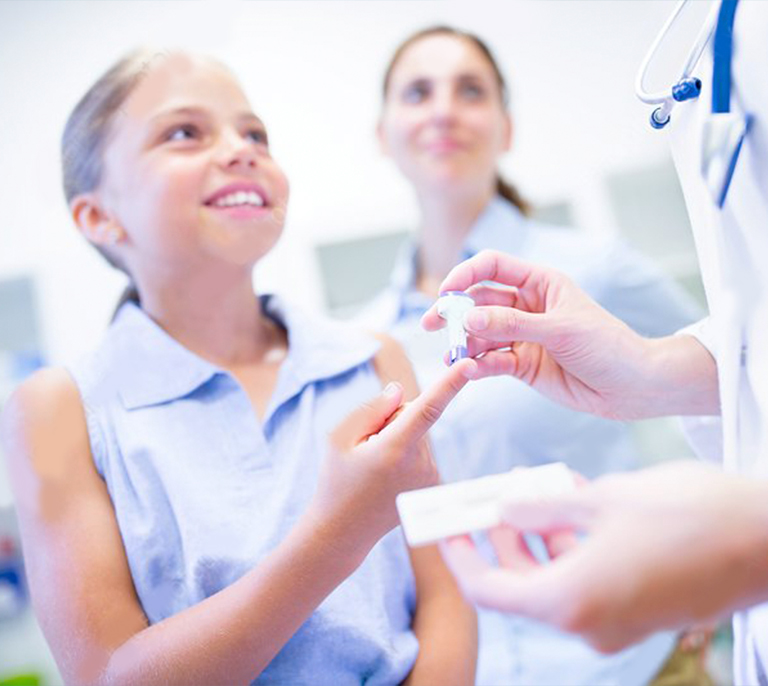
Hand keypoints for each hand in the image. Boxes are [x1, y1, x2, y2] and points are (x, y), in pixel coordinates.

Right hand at [310, 358, 476, 559]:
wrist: (342, 531)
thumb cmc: (336, 481)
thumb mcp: (339, 438)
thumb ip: (372, 409)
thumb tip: (402, 391)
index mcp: (395, 450)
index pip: (428, 409)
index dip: (450, 383)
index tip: (469, 364)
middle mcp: (419, 465)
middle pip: (413, 415)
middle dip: (392, 420)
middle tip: (366, 449)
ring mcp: (429, 477)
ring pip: (418, 432)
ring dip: (398, 438)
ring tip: (374, 467)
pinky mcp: (432, 483)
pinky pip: (421, 449)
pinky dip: (405, 453)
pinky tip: (385, 475)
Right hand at [422, 250, 717, 418]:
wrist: (631, 386)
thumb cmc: (607, 346)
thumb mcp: (559, 329)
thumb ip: (513, 323)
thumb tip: (469, 317)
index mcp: (539, 283)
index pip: (493, 267)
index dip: (466, 274)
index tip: (445, 291)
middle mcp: (526, 306)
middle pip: (479, 301)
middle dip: (455, 312)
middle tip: (432, 325)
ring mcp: (522, 336)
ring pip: (481, 334)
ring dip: (464, 343)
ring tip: (452, 356)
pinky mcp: (521, 364)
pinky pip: (491, 361)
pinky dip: (478, 365)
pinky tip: (469, 371)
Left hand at [439, 461, 767, 652]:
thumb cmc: (688, 515)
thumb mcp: (600, 501)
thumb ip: (540, 508)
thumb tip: (501, 508)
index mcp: (570, 601)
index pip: (488, 590)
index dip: (460, 557)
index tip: (446, 527)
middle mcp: (589, 624)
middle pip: (521, 583)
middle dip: (503, 537)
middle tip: (494, 496)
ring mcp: (617, 623)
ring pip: (555, 578)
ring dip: (540, 535)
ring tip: (540, 488)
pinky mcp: (640, 612)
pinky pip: (587, 581)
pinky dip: (572, 546)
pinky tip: (575, 505)